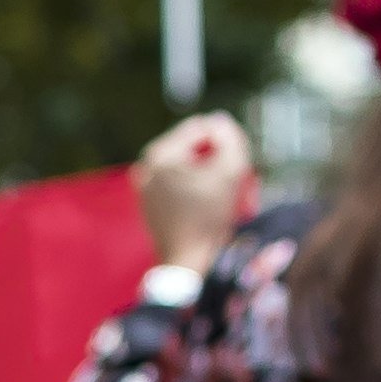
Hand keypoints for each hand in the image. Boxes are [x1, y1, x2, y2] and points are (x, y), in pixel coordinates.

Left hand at [133, 110, 255, 267]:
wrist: (187, 261)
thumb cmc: (208, 218)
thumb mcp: (230, 173)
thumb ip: (230, 138)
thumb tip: (220, 121)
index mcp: (160, 153)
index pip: (202, 128)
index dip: (225, 142)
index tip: (236, 166)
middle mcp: (146, 164)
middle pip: (192, 146)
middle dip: (215, 157)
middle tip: (232, 180)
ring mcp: (144, 183)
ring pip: (185, 164)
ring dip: (206, 172)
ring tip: (220, 194)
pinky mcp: (148, 200)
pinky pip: (176, 182)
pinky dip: (194, 187)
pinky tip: (206, 204)